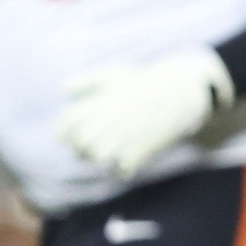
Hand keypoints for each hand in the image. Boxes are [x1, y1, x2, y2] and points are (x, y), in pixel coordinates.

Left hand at [57, 48, 234, 177]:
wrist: (180, 92)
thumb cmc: (146, 81)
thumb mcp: (115, 74)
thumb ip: (88, 81)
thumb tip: (64, 88)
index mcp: (96, 104)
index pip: (65, 128)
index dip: (66, 133)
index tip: (74, 133)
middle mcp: (105, 123)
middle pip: (80, 147)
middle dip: (85, 148)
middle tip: (101, 141)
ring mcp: (121, 139)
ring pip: (98, 160)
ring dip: (104, 158)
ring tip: (116, 149)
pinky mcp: (138, 152)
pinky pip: (122, 171)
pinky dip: (125, 168)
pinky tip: (133, 157)